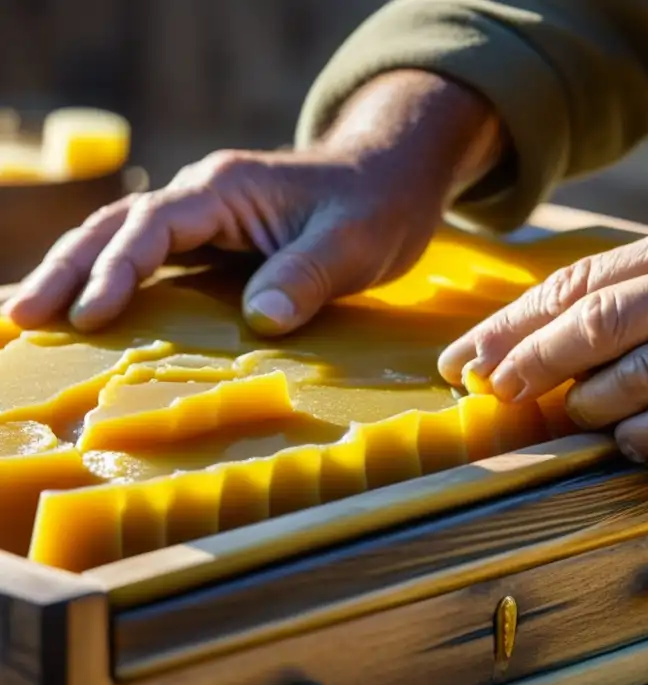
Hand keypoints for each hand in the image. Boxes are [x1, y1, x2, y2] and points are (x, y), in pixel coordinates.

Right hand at [4, 70, 504, 334]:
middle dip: (68, 270)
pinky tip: (91, 312)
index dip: (119, 270)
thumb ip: (307, 275)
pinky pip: (152, 260)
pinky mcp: (215, 240)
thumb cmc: (377, 206)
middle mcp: (204, 196)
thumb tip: (260, 320)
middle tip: (22, 318)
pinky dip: (117, 283)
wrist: (390, 179)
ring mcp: (206, 217)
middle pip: (117, 228)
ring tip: (32, 317)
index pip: (155, 226)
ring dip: (78, 275)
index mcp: (226, 187)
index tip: (89, 314)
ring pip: (124, 241)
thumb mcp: (355, 242)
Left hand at [439, 183, 647, 477]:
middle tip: (500, 396)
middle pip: (599, 342)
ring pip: (646, 403)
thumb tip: (570, 308)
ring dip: (601, 422)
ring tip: (590, 426)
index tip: (471, 359)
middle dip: (533, 375)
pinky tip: (645, 455)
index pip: (584, 289)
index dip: (517, 328)